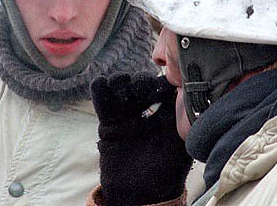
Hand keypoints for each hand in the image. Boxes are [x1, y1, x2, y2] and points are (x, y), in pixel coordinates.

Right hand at [91, 72, 191, 205]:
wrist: (140, 195)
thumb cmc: (166, 173)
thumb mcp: (177, 149)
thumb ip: (174, 124)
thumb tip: (173, 97)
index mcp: (167, 111)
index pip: (162, 87)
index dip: (158, 82)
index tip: (157, 87)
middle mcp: (147, 109)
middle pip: (140, 83)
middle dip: (138, 82)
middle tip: (139, 90)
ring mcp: (126, 114)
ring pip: (120, 87)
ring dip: (120, 82)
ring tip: (121, 88)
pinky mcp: (108, 122)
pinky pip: (102, 102)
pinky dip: (100, 90)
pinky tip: (101, 84)